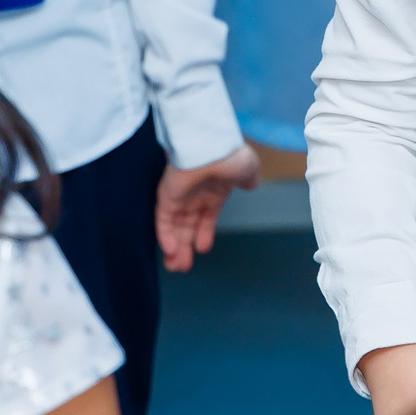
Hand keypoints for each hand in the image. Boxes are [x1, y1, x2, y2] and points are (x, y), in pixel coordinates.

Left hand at [154, 145, 261, 271]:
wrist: (213, 147)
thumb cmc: (231, 157)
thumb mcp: (247, 170)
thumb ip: (247, 179)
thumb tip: (252, 184)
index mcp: (214, 192)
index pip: (205, 217)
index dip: (204, 233)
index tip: (202, 249)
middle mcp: (195, 196)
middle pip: (187, 226)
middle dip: (185, 246)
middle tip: (182, 267)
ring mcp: (179, 196)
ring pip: (174, 226)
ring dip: (174, 247)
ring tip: (175, 267)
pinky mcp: (166, 196)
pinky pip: (163, 220)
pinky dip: (165, 236)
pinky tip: (170, 251)